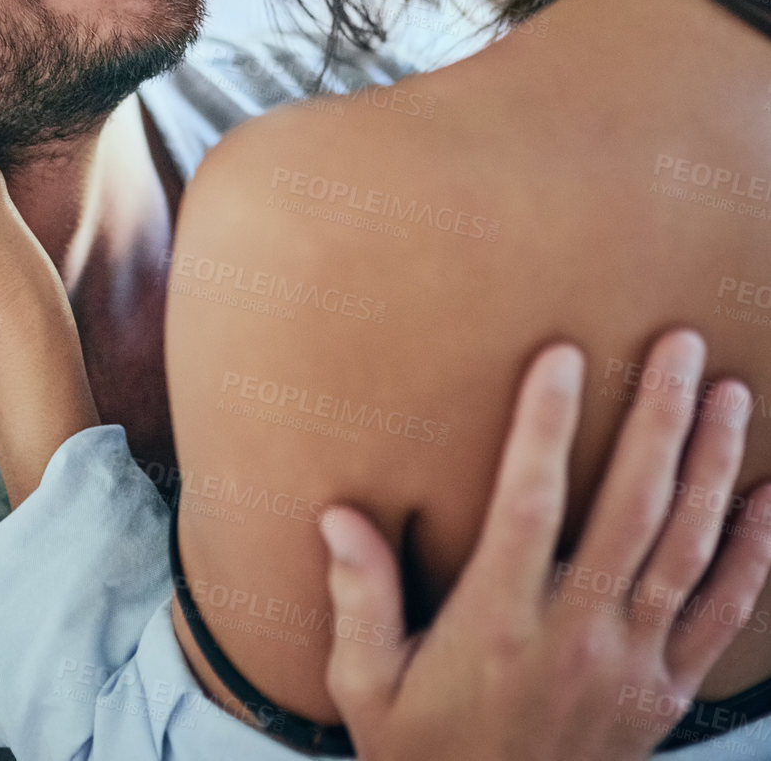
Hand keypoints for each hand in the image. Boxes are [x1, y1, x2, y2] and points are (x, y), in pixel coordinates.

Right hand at [319, 330, 770, 759]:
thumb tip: (339, 516)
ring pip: (685, 551)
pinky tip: (768, 498)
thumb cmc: (423, 752)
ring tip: (730, 394)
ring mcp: (630, 666)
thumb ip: (358, 599)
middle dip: (659, 420)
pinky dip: (752, 555)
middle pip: (630, 512)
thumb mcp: (366, 687)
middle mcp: (574, 639)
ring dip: (712, 467)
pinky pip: (722, 616)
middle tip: (679, 347)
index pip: (528, 507)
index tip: (561, 356)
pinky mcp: (665, 692)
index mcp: (496, 627)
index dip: (547, 427)